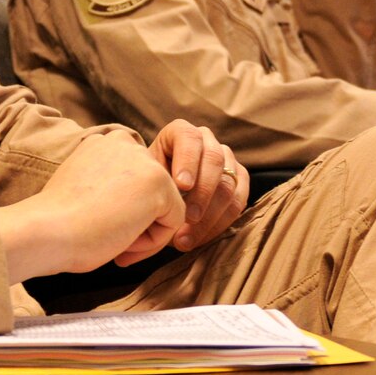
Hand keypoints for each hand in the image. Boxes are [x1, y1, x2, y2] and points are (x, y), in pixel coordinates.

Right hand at [0, 131, 185, 279]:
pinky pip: (174, 222)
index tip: (93, 226)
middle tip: (106, 238)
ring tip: (114, 240)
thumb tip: (134, 206)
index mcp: (102, 145)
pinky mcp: (159, 183)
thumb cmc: (57, 224)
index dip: (117, 212)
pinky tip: (124, 240)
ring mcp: (144, 161)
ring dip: (144, 232)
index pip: (131, 182)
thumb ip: (109, 188)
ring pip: (164, 207)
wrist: (47, 230)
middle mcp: (124, 143)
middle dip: (136, 221)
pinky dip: (153, 242)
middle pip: (150, 193)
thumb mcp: (85, 193)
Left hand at [147, 119, 248, 251]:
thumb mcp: (142, 186)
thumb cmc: (147, 190)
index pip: (189, 137)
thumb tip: (136, 241)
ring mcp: (226, 158)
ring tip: (186, 239)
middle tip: (188, 218)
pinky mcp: (239, 179)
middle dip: (202, 192)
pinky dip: (219, 223)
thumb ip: (145, 196)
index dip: (187, 160)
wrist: (160, 200)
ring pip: (228, 183)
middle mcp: (206, 141)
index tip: (180, 186)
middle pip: (214, 160)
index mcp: (180, 133)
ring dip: (209, 215)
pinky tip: (199, 239)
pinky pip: (238, 200)